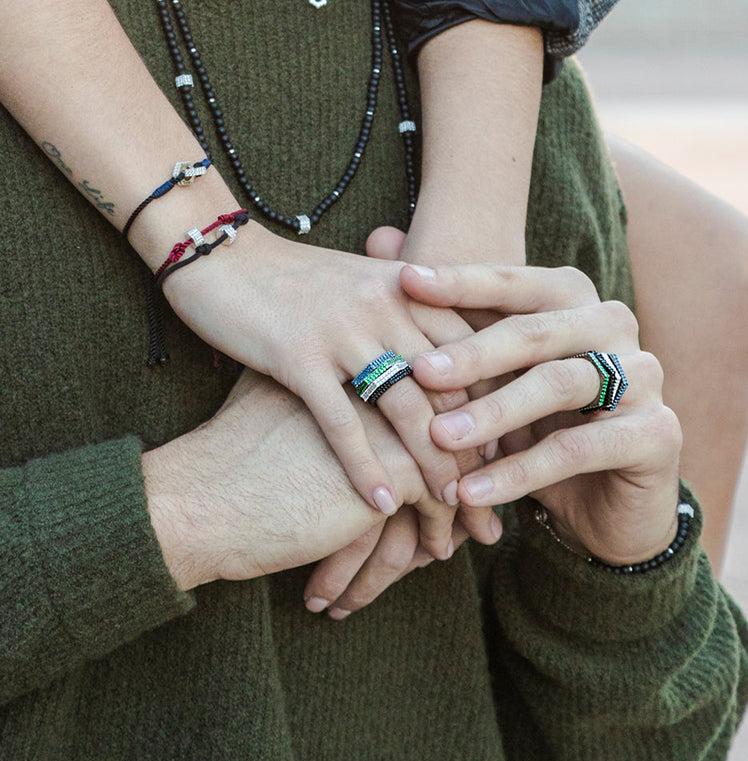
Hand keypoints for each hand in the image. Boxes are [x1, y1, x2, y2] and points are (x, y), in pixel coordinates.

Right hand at [159, 225, 492, 556]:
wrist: (220, 255)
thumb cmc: (297, 280)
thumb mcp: (364, 285)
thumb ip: (408, 315)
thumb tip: (444, 362)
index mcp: (410, 288)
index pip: (474, 349)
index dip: (500, 399)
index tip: (514, 444)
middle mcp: (386, 305)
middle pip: (450, 383)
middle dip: (478, 441)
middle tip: (495, 486)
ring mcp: (343, 330)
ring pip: (405, 407)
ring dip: (431, 463)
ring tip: (450, 505)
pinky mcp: (297, 356)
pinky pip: (342, 423)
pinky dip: (365, 467)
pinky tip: (384, 505)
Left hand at [402, 264, 682, 565]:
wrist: (603, 498)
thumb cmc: (534, 422)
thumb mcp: (488, 374)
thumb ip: (440, 312)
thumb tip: (375, 237)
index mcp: (575, 300)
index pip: (514, 283)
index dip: (460, 281)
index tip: (404, 282)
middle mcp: (614, 326)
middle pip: (537, 331)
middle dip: (474, 352)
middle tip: (419, 372)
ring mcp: (645, 377)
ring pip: (560, 384)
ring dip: (494, 413)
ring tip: (439, 438)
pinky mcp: (658, 434)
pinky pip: (580, 449)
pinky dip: (520, 472)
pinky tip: (472, 493)